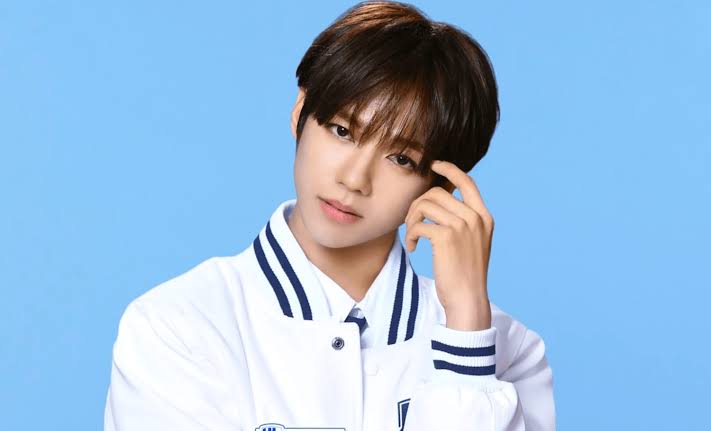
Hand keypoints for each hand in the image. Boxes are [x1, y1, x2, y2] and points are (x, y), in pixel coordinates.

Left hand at [404, 160, 493, 330]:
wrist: (468, 299)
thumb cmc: (465, 274)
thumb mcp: (472, 243)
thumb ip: (462, 221)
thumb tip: (437, 200)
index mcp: (484, 217)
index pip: (467, 181)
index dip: (450, 169)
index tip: (434, 165)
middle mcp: (475, 218)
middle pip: (437, 193)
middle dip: (417, 205)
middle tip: (411, 224)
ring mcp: (462, 226)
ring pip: (425, 205)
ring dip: (412, 220)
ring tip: (412, 237)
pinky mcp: (446, 237)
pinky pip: (419, 224)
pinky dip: (411, 235)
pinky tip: (414, 249)